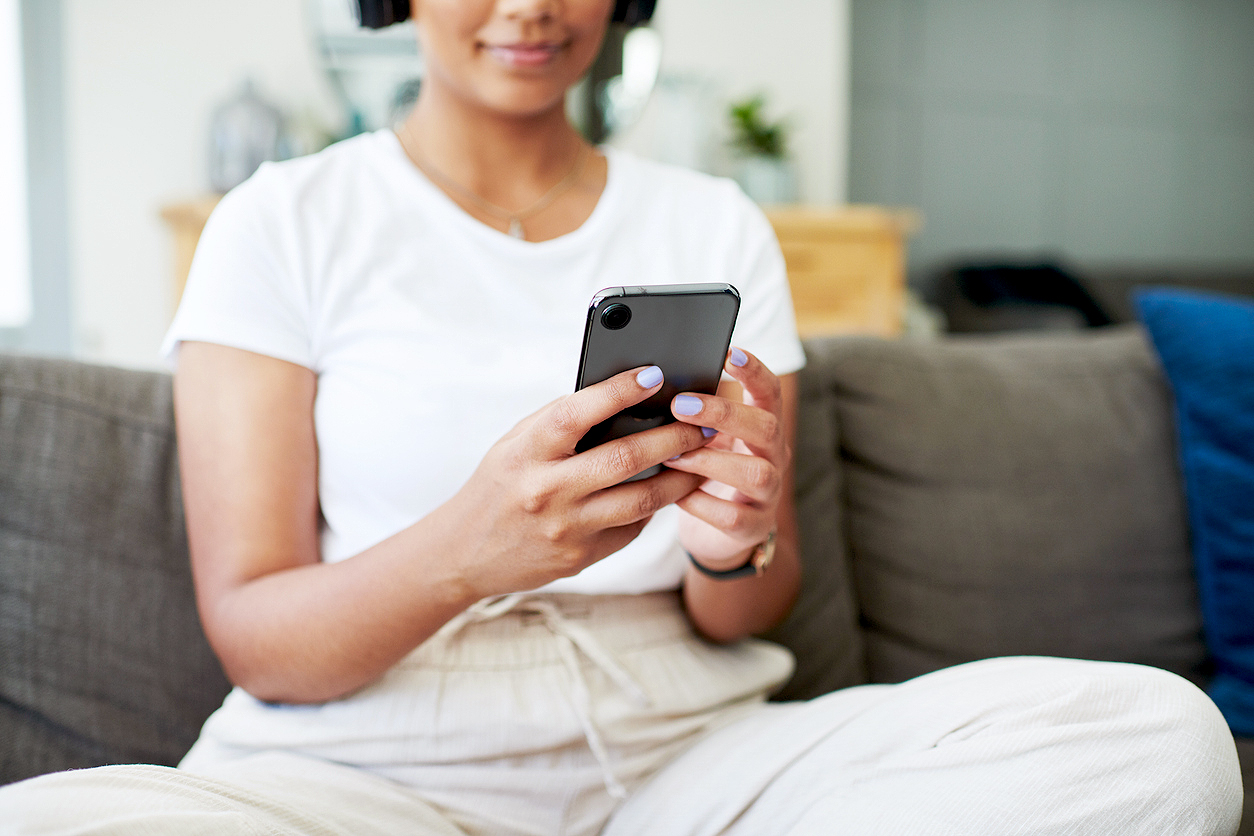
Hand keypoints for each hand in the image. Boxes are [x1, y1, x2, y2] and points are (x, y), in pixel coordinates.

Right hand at [446, 366, 707, 598]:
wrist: (464, 553)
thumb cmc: (499, 485)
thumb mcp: (516, 445)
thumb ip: (561, 425)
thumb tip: (624, 399)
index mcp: (526, 452)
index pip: (576, 414)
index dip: (618, 391)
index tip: (655, 374)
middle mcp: (546, 489)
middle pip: (623, 458)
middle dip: (672, 437)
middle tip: (702, 423)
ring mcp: (565, 527)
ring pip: (641, 499)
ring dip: (680, 476)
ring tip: (703, 457)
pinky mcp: (581, 556)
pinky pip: (631, 527)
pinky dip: (653, 506)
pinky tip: (669, 488)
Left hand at [664, 347, 788, 568]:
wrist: (716, 533)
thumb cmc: (705, 473)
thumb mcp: (706, 439)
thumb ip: (696, 415)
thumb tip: (655, 381)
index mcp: (762, 428)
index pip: (769, 392)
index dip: (754, 371)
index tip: (729, 352)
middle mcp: (774, 457)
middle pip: (767, 427)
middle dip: (724, 413)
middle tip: (680, 405)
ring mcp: (768, 494)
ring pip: (755, 472)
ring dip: (710, 460)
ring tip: (673, 456)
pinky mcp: (752, 527)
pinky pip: (732, 516)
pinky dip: (701, 503)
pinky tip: (677, 494)